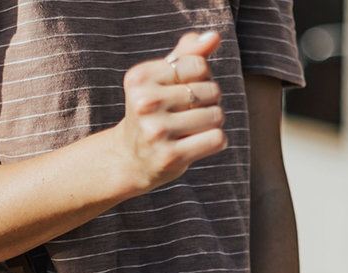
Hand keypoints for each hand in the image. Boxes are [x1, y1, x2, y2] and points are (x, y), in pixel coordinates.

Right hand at [114, 31, 227, 193]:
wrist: (131, 159)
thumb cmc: (154, 112)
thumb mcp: (163, 78)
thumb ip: (188, 53)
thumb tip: (214, 37)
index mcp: (140, 78)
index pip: (199, 65)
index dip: (202, 77)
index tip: (183, 91)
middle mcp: (145, 103)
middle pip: (210, 90)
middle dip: (209, 101)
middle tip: (187, 114)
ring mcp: (156, 132)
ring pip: (216, 115)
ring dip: (213, 122)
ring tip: (192, 129)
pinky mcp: (169, 157)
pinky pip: (216, 139)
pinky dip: (216, 141)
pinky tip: (197, 144)